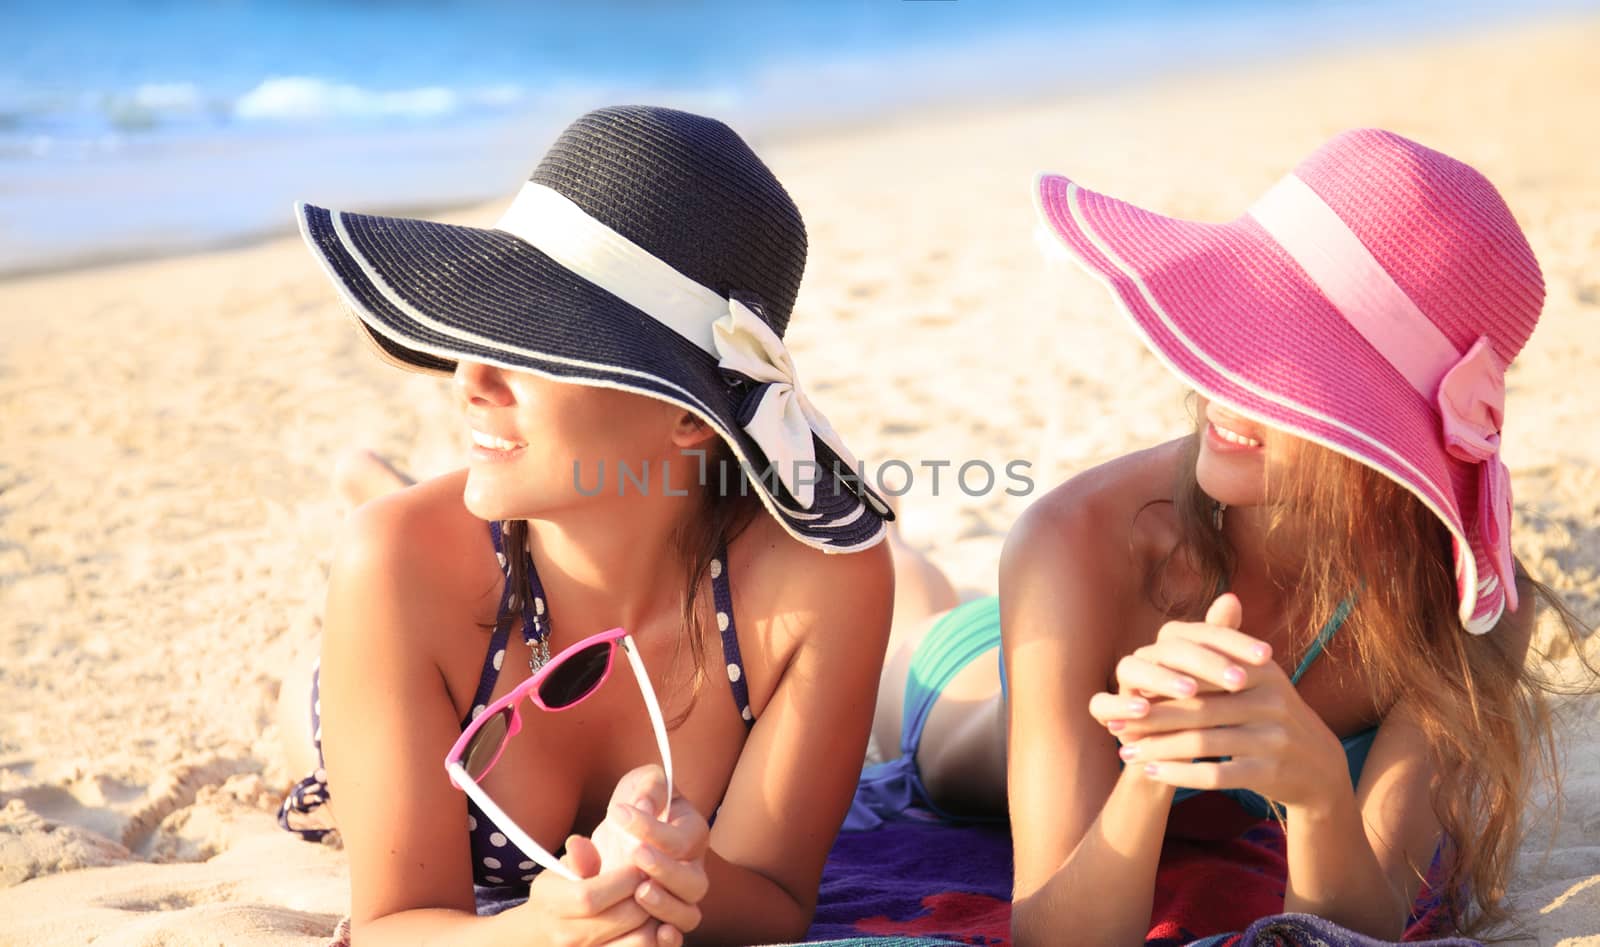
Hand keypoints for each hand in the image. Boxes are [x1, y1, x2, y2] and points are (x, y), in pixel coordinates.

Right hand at [515, 833, 661, 946]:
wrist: (545, 934)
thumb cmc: (559, 895)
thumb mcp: (561, 872)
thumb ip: (578, 859)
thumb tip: (579, 843)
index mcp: (552, 905)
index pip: (591, 897)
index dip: (624, 880)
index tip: (640, 867)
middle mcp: (567, 937)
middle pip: (624, 918)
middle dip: (647, 894)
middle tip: (654, 880)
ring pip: (640, 940)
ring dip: (655, 917)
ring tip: (654, 901)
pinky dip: (656, 937)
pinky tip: (653, 921)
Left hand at [593, 764, 709, 941]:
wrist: (623, 830)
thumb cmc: (638, 803)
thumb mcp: (642, 784)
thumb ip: (647, 788)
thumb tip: (642, 804)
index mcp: (692, 834)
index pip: (680, 838)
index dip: (652, 829)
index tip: (619, 814)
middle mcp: (693, 868)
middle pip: (693, 882)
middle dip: (666, 870)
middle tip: (636, 854)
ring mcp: (681, 898)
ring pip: (688, 913)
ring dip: (666, 906)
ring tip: (640, 891)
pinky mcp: (664, 918)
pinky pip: (676, 936)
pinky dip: (669, 940)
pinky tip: (655, 932)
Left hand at [1089, 595, 1349, 811]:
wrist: (1318, 767)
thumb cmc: (1269, 717)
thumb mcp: (1255, 680)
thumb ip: (1215, 659)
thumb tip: (1163, 637)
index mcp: (1263, 670)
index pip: (1202, 674)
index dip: (1162, 685)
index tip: (1127, 695)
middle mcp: (1271, 701)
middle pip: (1197, 709)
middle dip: (1151, 719)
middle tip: (1117, 727)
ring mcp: (1274, 738)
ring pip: (1201, 743)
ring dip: (1157, 749)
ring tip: (1126, 753)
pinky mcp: (1271, 771)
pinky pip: (1215, 773)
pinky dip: (1179, 774)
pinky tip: (1153, 773)